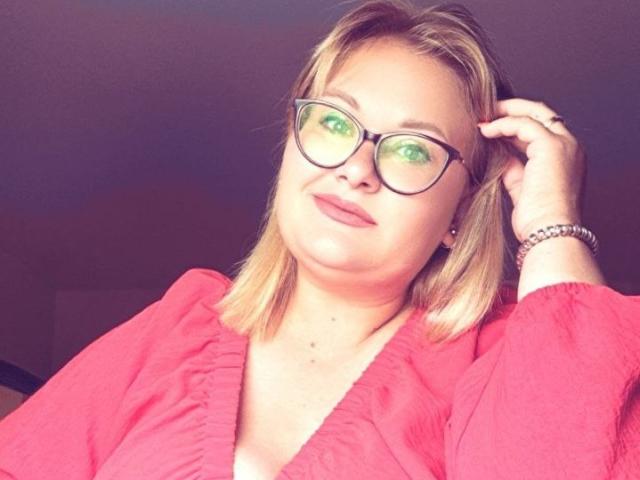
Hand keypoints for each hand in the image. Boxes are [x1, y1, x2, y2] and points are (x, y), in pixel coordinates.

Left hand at [478, 98, 585, 241]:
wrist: (549, 232)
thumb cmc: (537, 220)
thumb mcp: (522, 188)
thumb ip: (514, 168)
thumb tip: (500, 156)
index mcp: (567, 157)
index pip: (541, 130)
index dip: (515, 125)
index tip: (492, 126)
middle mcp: (570, 146)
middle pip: (541, 114)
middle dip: (512, 109)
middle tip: (486, 112)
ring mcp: (563, 144)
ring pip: (533, 113)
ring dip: (504, 113)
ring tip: (482, 118)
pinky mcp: (551, 146)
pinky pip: (523, 124)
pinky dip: (502, 124)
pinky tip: (485, 130)